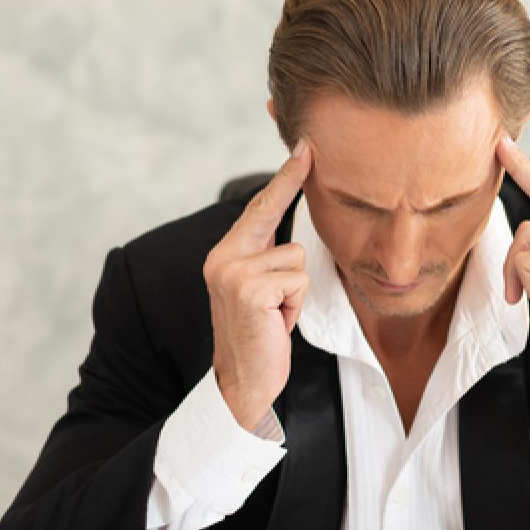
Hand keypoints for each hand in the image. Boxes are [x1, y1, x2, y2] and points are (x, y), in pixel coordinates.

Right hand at [203, 140, 313, 430]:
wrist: (242, 382)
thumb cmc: (259, 336)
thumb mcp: (262, 290)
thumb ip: (267, 257)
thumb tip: (294, 236)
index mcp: (225, 254)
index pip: (260, 207)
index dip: (286, 177)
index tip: (306, 147)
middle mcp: (223, 257)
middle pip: (285, 233)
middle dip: (291, 251)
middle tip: (289, 239)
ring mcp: (233, 272)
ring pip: (296, 259)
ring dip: (295, 292)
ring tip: (276, 315)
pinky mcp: (249, 288)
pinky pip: (296, 281)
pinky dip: (294, 305)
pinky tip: (275, 322)